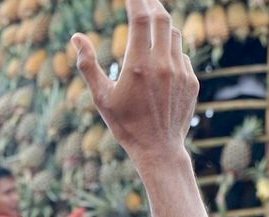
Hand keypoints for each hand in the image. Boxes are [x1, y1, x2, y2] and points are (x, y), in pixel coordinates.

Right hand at [72, 0, 198, 166]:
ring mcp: (181, 73)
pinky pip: (182, 55)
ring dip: (163, 24)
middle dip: (152, 3)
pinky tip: (161, 55)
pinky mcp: (192, 82)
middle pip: (162, 19)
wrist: (159, 150)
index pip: (141, 19)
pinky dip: (171, 48)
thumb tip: (76, 37)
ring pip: (175, 35)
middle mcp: (163, 65)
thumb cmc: (126, 125)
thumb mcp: (101, 98)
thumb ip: (88, 65)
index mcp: (139, 66)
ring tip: (151, 22)